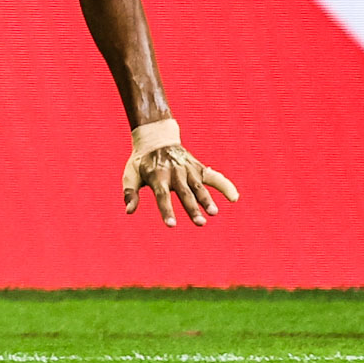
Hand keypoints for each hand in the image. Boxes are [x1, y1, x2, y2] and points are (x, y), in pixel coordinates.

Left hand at [121, 118, 239, 227]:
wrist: (156, 138)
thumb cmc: (141, 161)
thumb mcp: (130, 174)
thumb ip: (130, 193)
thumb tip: (128, 211)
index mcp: (157, 175)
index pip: (162, 196)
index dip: (167, 210)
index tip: (171, 225)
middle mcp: (174, 172)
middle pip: (184, 192)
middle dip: (192, 208)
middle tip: (200, 223)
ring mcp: (188, 169)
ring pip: (199, 187)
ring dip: (207, 200)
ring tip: (213, 213)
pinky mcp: (198, 168)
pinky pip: (214, 177)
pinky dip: (225, 186)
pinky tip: (234, 197)